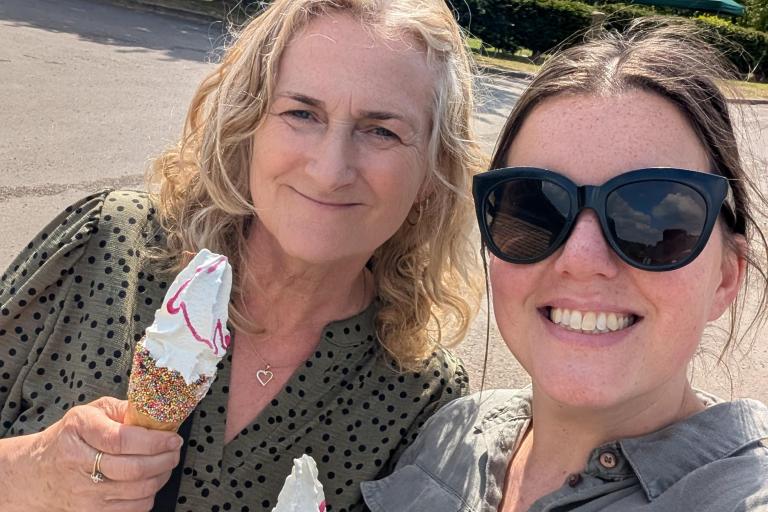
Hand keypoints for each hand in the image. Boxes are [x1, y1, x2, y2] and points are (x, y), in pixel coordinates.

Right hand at [25, 396, 182, 511]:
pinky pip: (134, 508)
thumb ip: (124, 410)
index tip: (173, 437)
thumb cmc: (70, 438)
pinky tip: (150, 479)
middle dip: (165, 459)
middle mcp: (80, 463)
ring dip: (162, 476)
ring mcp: (85, 492)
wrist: (37, 471)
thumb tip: (157, 412)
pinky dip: (150, 494)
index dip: (154, 440)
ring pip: (138, 491)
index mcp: (80, 430)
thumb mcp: (92, 412)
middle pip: (134, 469)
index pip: (122, 440)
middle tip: (175, 450)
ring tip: (166, 462)